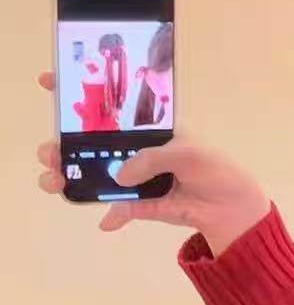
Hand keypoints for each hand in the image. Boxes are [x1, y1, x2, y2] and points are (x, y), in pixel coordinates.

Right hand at [36, 72, 271, 255]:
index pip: (110, 105)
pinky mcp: (142, 204)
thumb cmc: (215, 168)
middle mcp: (135, 149)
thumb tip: (121, 175)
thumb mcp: (189, 153)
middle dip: (63, 145)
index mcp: (147, 128)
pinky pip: (120, 209)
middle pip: (90, 143)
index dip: (79, 91)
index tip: (49, 82)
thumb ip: (153, 159)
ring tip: (55, 180)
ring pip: (96, 175)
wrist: (232, 207)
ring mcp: (135, 177)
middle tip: (51, 152)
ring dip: (71, 177)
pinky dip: (113, 216)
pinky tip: (107, 222)